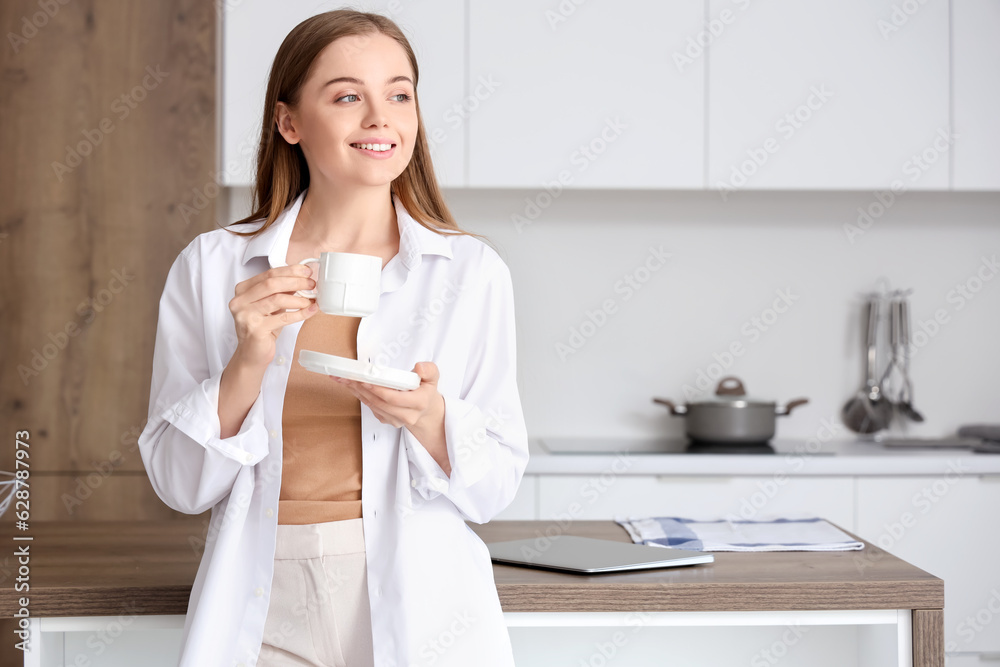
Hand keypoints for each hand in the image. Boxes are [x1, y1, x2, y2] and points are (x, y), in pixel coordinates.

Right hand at [228, 264, 317, 367]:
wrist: (252, 354)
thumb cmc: (262, 328)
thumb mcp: (271, 306)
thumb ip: (282, 291)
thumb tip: (303, 279)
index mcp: (243, 290)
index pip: (268, 274)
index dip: (290, 271)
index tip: (306, 271)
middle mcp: (240, 301)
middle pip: (272, 284)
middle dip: (296, 282)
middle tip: (311, 284)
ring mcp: (246, 315)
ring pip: (278, 299)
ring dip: (299, 298)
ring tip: (311, 300)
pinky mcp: (255, 329)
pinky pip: (283, 318)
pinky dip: (300, 313)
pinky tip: (310, 311)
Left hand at [334, 362, 449, 475]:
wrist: (426, 410)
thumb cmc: (426, 391)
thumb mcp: (433, 377)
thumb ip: (429, 370)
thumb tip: (419, 368)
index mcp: (419, 403)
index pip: (395, 398)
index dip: (378, 390)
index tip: (366, 380)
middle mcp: (407, 415)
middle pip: (380, 402)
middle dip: (362, 388)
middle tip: (348, 376)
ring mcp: (395, 420)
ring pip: (373, 405)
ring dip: (357, 391)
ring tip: (345, 378)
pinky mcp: (386, 420)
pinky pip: (370, 407)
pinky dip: (360, 395)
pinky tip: (351, 385)